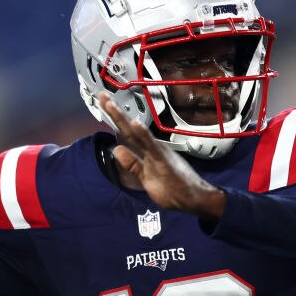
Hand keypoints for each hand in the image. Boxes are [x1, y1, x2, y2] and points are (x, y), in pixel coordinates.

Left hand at [99, 92, 225, 219]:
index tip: (104, 105)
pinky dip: (143, 134)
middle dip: (114, 113)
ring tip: (111, 104)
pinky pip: (151, 146)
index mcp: (147, 151)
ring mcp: (157, 153)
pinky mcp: (164, 161)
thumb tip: (117, 149)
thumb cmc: (173, 188)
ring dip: (123, 119)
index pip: (127, 133)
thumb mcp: (145, 177)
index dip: (115, 121)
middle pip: (129, 129)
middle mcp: (152, 148)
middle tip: (102, 96)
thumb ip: (132, 164)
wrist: (193, 199)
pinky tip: (135, 123)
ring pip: (136, 133)